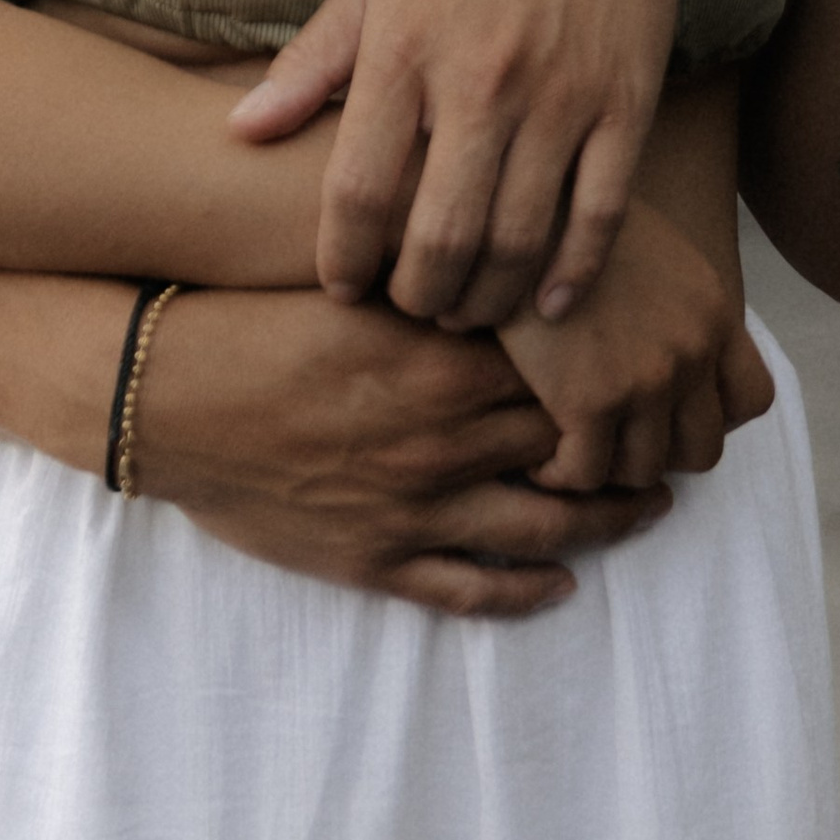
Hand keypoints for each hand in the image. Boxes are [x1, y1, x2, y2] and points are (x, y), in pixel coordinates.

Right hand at [130, 284, 668, 618]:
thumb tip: (500, 247)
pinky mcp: (374, 560)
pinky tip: (562, 585)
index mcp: (441, 365)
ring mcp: (412, 508)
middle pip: (571, 451)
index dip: (621, 375)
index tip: (658, 366)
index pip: (566, 376)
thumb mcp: (352, 281)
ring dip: (606, 523)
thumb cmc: (250, 317)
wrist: (160, 393)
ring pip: (542, 528)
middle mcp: (441, 441)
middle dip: (632, 446)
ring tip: (650, 509)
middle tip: (679, 437)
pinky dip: (527, 592)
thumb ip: (433, 274)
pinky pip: (471, 590)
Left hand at [228, 0, 680, 331]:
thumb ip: (311, 61)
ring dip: (485, 299)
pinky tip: (545, 306)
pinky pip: (600, 216)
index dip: (343, 257)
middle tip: (408, 306)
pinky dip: (572, 276)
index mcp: (406, 48)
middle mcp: (481, 81)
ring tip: (463, 311)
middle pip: (441, 235)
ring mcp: (561, 99)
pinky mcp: (627, 107)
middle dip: (417, 295)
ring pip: (519, 241)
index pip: (359, 187)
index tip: (341, 287)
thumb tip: (241, 130)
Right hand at [498, 199, 774, 493]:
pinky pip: (587, 474)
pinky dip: (563, 475)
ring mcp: (645, 380)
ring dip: (610, 466)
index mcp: (713, 312)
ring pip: (644, 470)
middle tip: (618, 436)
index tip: (670, 411)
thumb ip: (676, 303)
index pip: (753, 399)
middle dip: (661, 450)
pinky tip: (541, 455)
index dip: (713, 417)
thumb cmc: (574, 216)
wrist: (519, 206)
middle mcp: (692, 351)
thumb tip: (665, 345)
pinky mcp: (588, 401)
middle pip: (703, 449)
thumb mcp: (653, 247)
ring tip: (574, 447)